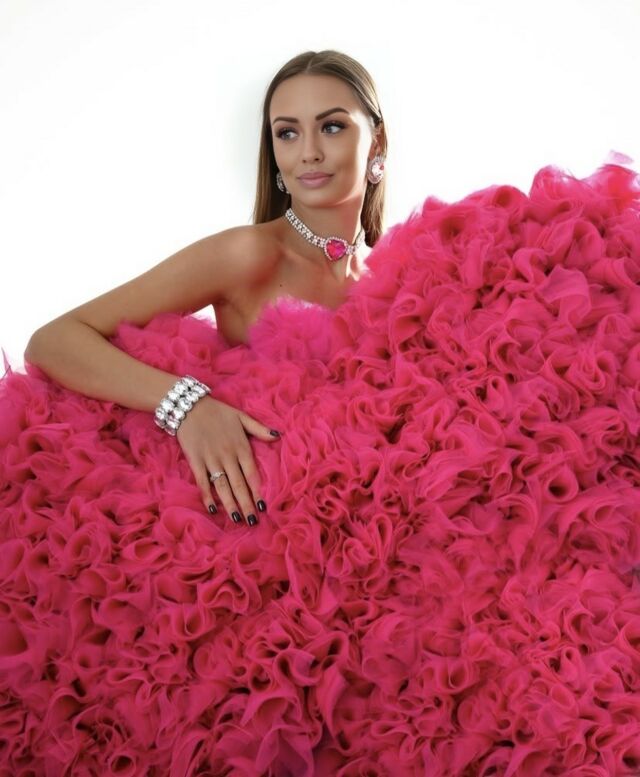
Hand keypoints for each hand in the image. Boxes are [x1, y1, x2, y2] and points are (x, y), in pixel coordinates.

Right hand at [175, 395, 280, 525]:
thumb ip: (260, 429)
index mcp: (241, 447)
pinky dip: (207, 496)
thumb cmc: (218, 412)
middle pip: (239, 484)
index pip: (252, 474)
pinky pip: (203, 482)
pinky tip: (213, 509)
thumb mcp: (242, 417)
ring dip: (230, 504)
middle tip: (253, 522)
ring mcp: (211, 460)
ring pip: (223, 487)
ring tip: (238, 519)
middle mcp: (228, 456)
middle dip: (247, 504)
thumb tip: (278, 436)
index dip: (258, 491)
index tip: (264, 507)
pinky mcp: (196, 461)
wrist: (189, 406)